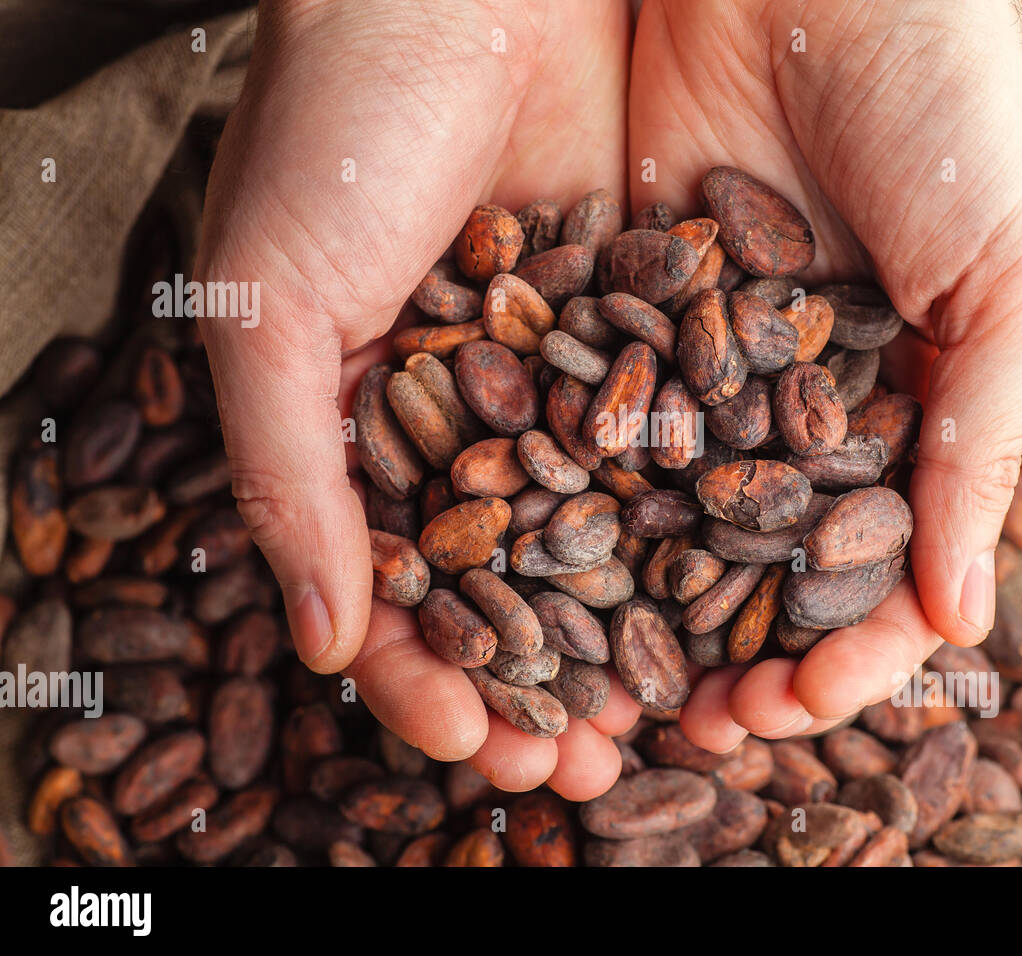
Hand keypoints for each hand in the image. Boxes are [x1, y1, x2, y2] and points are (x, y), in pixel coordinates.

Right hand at [195, 0, 637, 797]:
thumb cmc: (331, 127)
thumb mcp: (272, 307)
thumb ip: (285, 477)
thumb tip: (314, 639)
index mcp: (371, 428)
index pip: (404, 586)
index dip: (436, 675)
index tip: (483, 746)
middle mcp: (477, 413)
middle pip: (519, 580)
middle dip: (553, 680)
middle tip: (591, 766)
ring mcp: (570, 372)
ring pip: (610, 528)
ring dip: (638, 626)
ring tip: (675, 713)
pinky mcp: (655, 317)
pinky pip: (683, 438)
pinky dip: (704, 518)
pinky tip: (733, 591)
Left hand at [628, 0, 1021, 748]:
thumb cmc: (948, 99)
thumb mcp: (1010, 267)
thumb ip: (980, 440)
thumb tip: (962, 621)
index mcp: (900, 409)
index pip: (868, 566)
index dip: (840, 649)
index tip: (792, 701)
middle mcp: (792, 402)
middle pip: (752, 563)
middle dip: (725, 653)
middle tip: (692, 728)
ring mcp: (698, 363)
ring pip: (662, 515)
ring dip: (635, 608)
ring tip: (606, 687)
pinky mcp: (612, 310)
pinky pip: (585, 421)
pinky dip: (564, 502)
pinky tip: (534, 571)